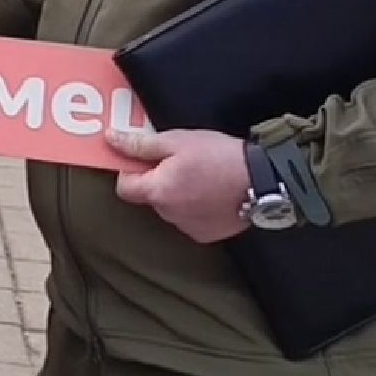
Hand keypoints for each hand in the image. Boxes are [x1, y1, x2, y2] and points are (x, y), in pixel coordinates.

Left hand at [106, 128, 252, 243]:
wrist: (265, 180)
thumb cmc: (219, 156)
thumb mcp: (177, 141)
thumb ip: (140, 144)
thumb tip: (110, 140)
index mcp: (157, 192)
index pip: (124, 188)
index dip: (130, 172)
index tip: (145, 159)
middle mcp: (168, 215)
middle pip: (150, 197)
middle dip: (158, 180)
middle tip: (180, 162)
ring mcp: (188, 227)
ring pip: (171, 208)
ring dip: (178, 194)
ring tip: (202, 176)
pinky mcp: (207, 235)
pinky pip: (190, 219)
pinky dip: (196, 208)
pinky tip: (213, 193)